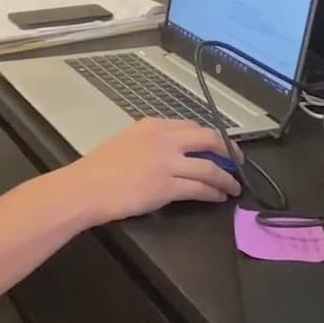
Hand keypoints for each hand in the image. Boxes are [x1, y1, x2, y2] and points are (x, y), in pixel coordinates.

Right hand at [64, 117, 242, 225]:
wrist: (86, 187)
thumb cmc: (97, 169)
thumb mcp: (124, 142)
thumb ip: (148, 143)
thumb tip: (166, 155)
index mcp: (151, 125)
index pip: (190, 126)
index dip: (209, 137)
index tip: (217, 145)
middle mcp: (164, 139)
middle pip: (208, 139)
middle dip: (228, 150)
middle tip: (238, 160)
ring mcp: (168, 162)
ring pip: (210, 166)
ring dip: (226, 177)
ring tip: (233, 186)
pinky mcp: (168, 186)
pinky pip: (200, 187)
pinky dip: (214, 192)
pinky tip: (219, 197)